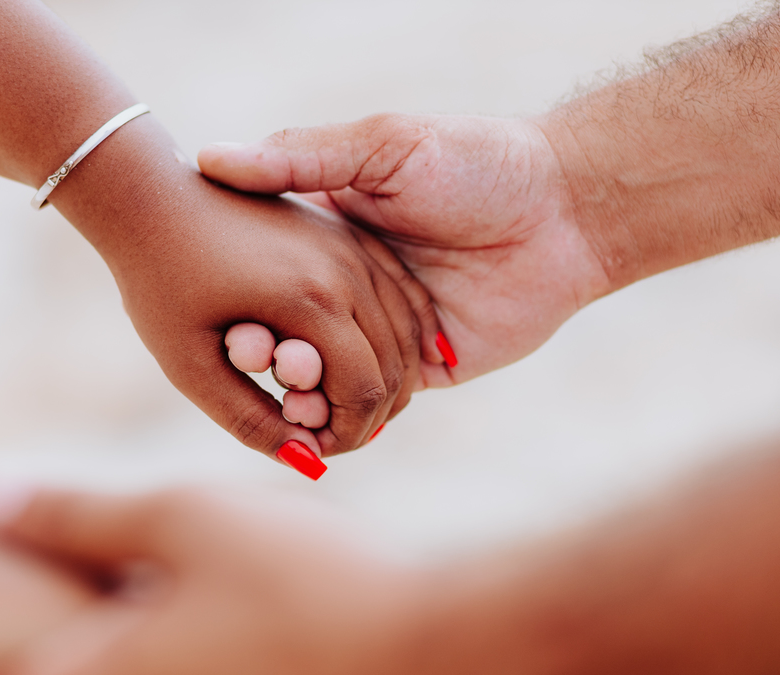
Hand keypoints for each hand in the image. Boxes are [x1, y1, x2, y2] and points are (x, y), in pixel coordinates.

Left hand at [56, 125, 441, 474]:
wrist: (151, 195)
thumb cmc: (158, 283)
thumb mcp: (189, 365)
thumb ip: (249, 419)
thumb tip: (306, 462)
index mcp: (309, 301)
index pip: (365, 391)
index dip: (348, 435)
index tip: (316, 449)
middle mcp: (344, 268)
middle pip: (396, 366)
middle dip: (372, 414)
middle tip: (333, 435)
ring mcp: (352, 244)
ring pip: (408, 330)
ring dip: (391, 378)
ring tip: (349, 405)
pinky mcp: (348, 233)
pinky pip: (400, 294)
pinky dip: (398, 337)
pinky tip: (376, 363)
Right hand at [199, 114, 612, 385]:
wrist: (569, 209)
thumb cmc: (475, 161)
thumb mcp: (380, 146)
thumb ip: (299, 157)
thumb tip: (210, 158)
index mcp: (333, 235)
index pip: (267, 278)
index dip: (241, 297)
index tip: (221, 311)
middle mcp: (353, 288)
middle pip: (292, 334)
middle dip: (268, 352)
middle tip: (251, 356)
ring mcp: (388, 331)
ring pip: (330, 377)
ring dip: (304, 393)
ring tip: (289, 399)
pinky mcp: (427, 367)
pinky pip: (380, 403)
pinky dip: (351, 418)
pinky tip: (325, 424)